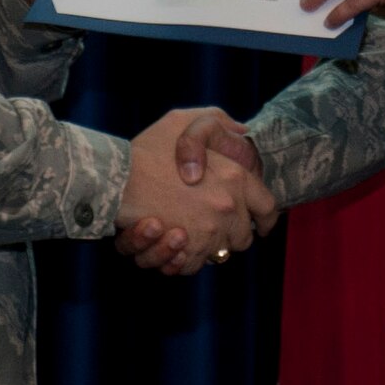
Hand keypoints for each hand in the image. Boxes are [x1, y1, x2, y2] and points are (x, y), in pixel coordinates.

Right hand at [115, 108, 276, 274]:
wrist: (116, 180)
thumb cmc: (146, 150)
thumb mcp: (184, 120)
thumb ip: (217, 121)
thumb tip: (241, 129)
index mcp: (235, 177)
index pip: (268, 208)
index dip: (266, 220)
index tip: (261, 225)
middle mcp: (228, 207)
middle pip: (244, 236)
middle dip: (230, 233)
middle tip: (210, 224)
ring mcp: (210, 232)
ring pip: (220, 253)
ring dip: (205, 246)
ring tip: (184, 232)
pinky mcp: (188, 252)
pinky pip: (195, 264)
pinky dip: (183, 259)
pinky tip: (171, 241)